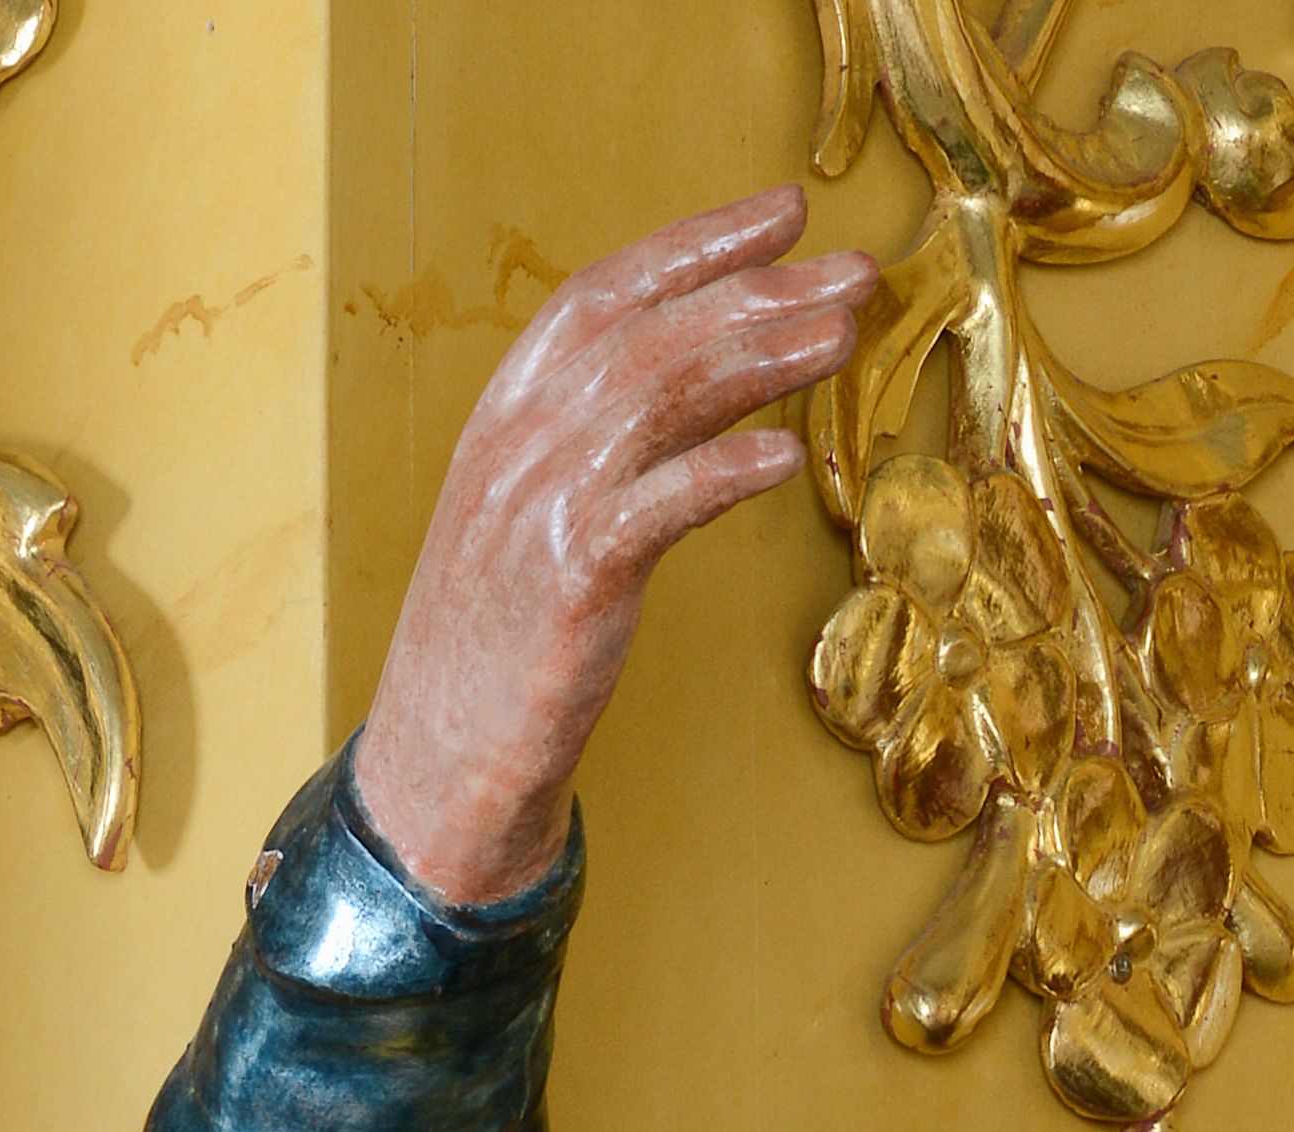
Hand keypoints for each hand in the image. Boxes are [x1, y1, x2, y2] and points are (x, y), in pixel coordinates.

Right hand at [354, 190, 873, 910]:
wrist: (440, 755)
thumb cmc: (500, 643)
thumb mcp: (536, 513)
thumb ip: (600, 442)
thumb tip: (700, 391)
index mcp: (509, 410)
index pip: (607, 291)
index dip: (698, 243)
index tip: (783, 215)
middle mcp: (521, 438)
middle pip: (652, 332)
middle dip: (758, 289)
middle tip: (853, 272)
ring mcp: (541, 506)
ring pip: (661, 397)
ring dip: (762, 358)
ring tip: (841, 335)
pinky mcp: (570, 583)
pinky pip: (657, 507)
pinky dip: (722, 472)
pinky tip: (783, 457)